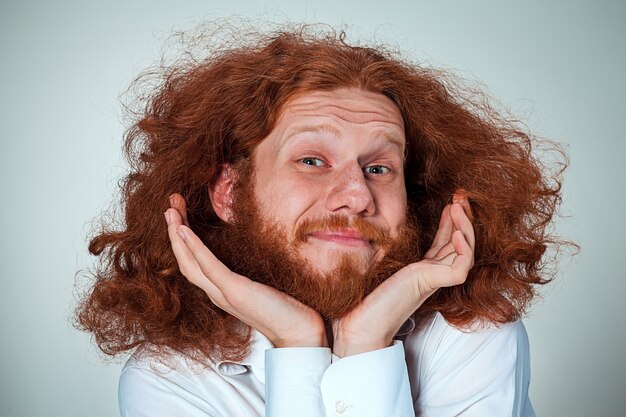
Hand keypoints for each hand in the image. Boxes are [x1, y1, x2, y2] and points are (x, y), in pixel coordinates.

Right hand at [165, 194, 326, 347]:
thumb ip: (252, 273)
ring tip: (171, 211)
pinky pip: (208, 267)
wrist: (301, 333)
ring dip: (178, 235)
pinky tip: (184, 230)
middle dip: (175, 232)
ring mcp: (224, 294)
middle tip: (169, 205)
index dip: (185, 239)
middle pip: (186, 261)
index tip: (180, 214)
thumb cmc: (288, 310)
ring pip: (190, 263)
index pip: (195, 263)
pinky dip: (194, 247)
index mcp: (223, 291)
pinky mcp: (234, 291)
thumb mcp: (265, 285)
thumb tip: (253, 252)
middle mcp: (218, 294)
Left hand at [332, 192, 474, 356]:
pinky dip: (463, 248)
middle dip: (464, 217)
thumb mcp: (383, 260)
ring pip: (465, 251)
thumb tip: (375, 225)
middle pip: (461, 241)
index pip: (448, 239)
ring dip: (465, 226)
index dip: (453, 219)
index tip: (453, 199)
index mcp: (425, 268)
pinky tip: (456, 233)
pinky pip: (461, 267)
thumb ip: (389, 246)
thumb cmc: (366, 296)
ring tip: (458, 206)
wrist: (362, 322)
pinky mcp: (435, 284)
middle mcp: (434, 273)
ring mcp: (436, 279)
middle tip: (462, 195)